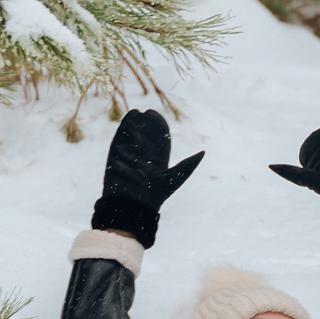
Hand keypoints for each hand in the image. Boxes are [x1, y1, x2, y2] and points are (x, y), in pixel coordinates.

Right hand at [92, 109, 203, 246]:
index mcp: (158, 160)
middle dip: (145, 123)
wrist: (133, 205)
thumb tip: (203, 152)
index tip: (153, 115)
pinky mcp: (116, 158)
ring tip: (136, 114)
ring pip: (132, 136)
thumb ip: (188, 165)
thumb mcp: (175, 178)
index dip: (156, 125)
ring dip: (134, 125)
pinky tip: (126, 121)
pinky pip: (120, 141)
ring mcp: (129, 156)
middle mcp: (143, 157)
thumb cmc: (155, 195)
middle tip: (146, 113)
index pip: (158, 138)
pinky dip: (122, 130)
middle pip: (145, 134)